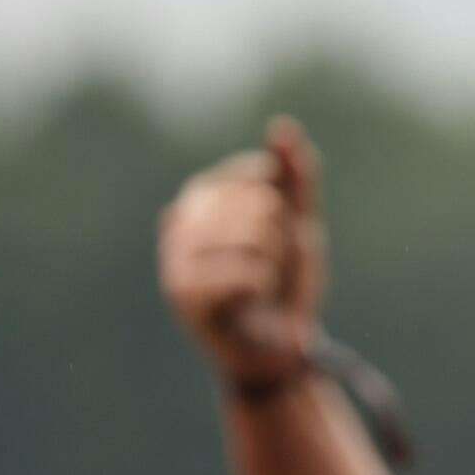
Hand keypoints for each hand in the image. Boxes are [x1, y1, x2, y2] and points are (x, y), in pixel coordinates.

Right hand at [158, 117, 325, 391]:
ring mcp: (176, 255)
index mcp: (203, 194)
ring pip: (255, 235)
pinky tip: (248, 302)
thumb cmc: (284, 282)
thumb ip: (295, 176)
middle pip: (261, 204)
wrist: (278, 347)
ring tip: (260, 285)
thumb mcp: (299, 222)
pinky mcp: (183, 292)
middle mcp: (181, 218)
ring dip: (274, 264)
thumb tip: (283, 127)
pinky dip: (263, 289)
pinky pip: (249, 273)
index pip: (262, 174)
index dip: (287, 208)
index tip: (277, 234)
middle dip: (283, 239)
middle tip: (270, 268)